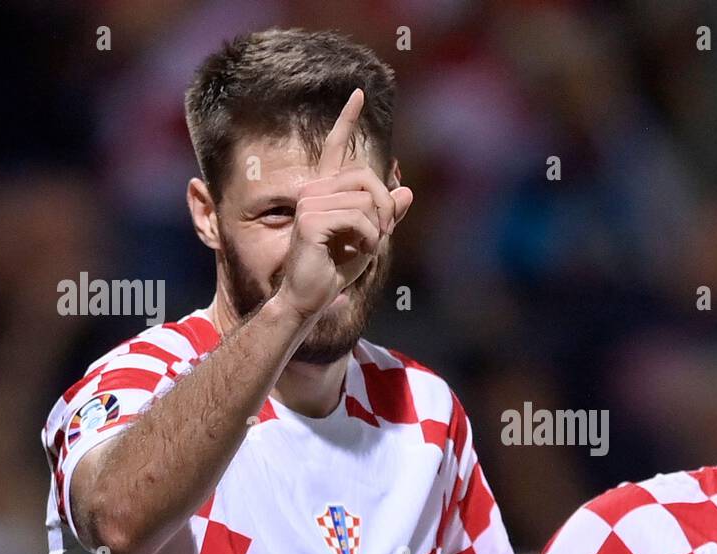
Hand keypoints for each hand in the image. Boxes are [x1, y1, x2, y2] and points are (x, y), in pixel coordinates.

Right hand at [276, 88, 413, 322]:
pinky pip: (358, 218)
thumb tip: (407, 189)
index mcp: (326, 190)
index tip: (358, 93)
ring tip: (363, 246)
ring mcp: (309, 202)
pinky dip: (367, 238)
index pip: (336, 147)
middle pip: (367, 177)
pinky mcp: (310, 219)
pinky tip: (356, 251)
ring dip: (376, 228)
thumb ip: (387, 214)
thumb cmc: (337, 267)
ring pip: (366, 201)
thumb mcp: (370, 237)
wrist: (311, 295)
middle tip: (382, 233)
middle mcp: (315, 189)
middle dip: (384, 206)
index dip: (347, 120)